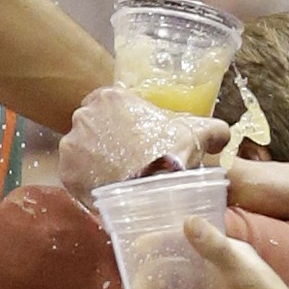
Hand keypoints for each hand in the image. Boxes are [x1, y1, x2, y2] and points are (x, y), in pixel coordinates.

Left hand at [59, 87, 229, 207]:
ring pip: (82, 150)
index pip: (110, 103)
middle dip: (107, 139)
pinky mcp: (66, 171)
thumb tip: (222, 134)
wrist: (151, 191)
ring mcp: (72, 144)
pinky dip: (87, 181)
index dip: (123, 120)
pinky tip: (107, 188)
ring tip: (118, 176)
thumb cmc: (172, 154)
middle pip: (93, 126)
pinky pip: (75, 174)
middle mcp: (84, 115)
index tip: (135, 137)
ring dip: (95, 160)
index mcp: (110, 97)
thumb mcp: (198, 132)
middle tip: (127, 158)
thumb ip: (212, 128)